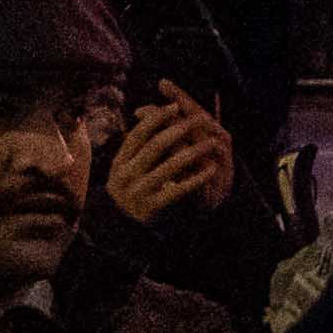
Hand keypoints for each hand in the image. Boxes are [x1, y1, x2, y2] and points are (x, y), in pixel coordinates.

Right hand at [101, 87, 236, 230]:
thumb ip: (135, 145)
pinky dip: (196, 178)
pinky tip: (211, 169)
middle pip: (155, 146)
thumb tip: (150, 111)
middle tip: (200, 118)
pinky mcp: (152, 207)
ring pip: (169, 166)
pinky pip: (178, 190)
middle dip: (180, 130)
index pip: (138, 134)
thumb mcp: (124, 167)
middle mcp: (127, 175)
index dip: (156, 118)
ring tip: (212, 141)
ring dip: (194, 151)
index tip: (175, 106)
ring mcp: (139, 191)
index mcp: (120, 162)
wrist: (120, 227)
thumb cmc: (128, 189)